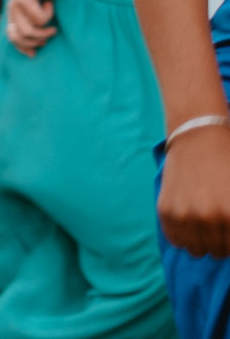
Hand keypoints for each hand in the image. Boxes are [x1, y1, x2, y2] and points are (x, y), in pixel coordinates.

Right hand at [4, 0, 60, 56]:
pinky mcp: (10, 21)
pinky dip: (21, 47)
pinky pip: (12, 38)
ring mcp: (10, 16)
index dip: (48, 15)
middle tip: (54, 30)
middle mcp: (13, 10)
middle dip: (42, 34)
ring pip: (16, 37)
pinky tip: (32, 53)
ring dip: (31, 43)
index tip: (50, 5)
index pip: (37, 19)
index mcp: (22, 1)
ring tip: (44, 42)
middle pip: (26, 31)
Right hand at [159, 128, 229, 256]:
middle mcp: (207, 218)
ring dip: (201, 243)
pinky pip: (175, 239)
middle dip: (221, 243)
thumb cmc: (227, 165)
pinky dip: (182, 236)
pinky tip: (189, 223)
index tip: (227, 227)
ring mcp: (184, 215)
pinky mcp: (165, 210)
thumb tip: (228, 239)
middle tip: (219, 227)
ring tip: (204, 227)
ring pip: (195, 250)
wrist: (197, 138)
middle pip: (218, 252)